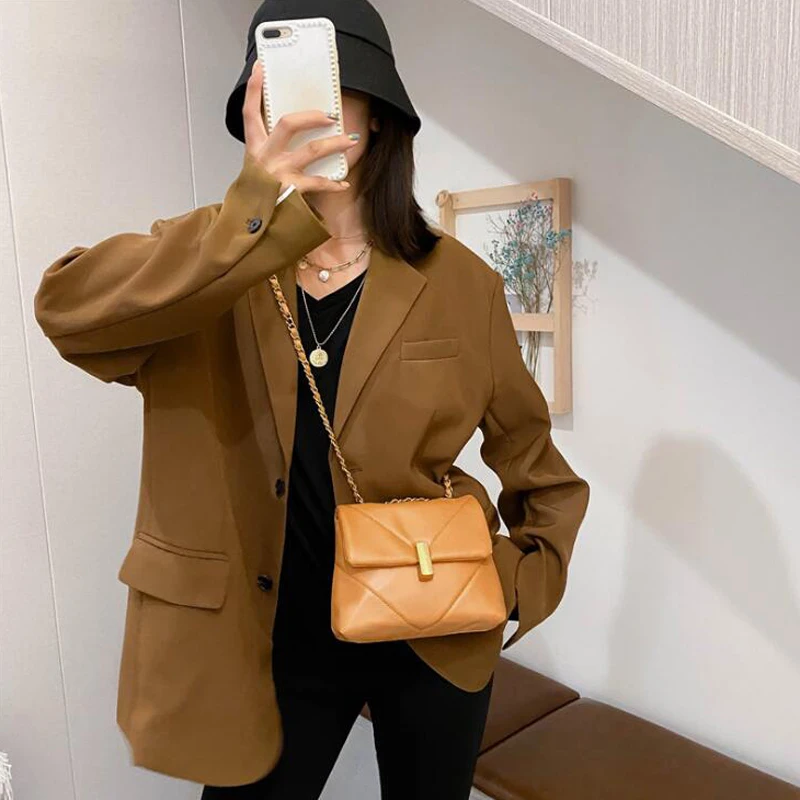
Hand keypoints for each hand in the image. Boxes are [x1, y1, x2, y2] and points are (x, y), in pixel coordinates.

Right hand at [242, 60, 357, 195]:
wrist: (253, 226)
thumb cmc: (260, 194)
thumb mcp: (257, 166)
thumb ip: (269, 146)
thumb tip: (291, 130)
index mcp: (254, 147)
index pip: (250, 112)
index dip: (254, 89)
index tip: (260, 67)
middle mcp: (264, 157)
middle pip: (287, 124)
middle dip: (312, 116)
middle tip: (331, 115)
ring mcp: (278, 173)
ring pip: (311, 151)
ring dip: (334, 144)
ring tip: (351, 140)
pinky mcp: (290, 192)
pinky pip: (318, 183)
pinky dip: (333, 183)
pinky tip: (343, 183)